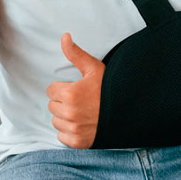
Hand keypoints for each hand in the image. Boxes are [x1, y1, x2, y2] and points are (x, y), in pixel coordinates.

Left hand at [45, 33, 104, 148]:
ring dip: (64, 117)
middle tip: (80, 100)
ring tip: (81, 111)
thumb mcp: (94, 68)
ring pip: (56, 121)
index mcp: (70, 94)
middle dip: (63, 102)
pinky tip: (82, 124)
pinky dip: (69, 132)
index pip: (51, 90)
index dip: (63, 88)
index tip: (75, 88)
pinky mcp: (79, 142)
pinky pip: (62, 137)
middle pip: (52, 106)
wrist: (130, 111)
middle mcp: (70, 113)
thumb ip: (75, 53)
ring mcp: (74, 129)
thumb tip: (64, 36)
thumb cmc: (111, 88)